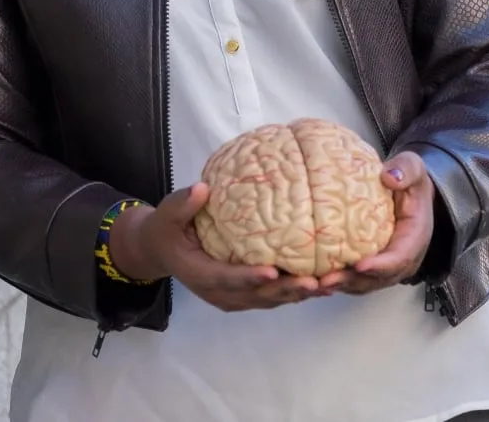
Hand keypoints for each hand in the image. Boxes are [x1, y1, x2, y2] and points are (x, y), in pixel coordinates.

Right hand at [109, 183, 327, 311]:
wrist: (162, 249)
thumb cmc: (166, 228)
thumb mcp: (167, 214)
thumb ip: (184, 204)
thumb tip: (202, 188)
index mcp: (199, 273)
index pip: (226, 278)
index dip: (250, 276)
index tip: (272, 270)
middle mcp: (218, 292)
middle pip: (255, 296)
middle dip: (284, 290)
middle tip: (314, 282)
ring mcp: (231, 297)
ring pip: (267, 300)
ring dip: (295, 295)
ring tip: (326, 286)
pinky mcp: (243, 294)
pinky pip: (270, 296)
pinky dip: (293, 293)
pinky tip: (319, 285)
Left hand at [318, 151, 434, 295]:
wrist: (410, 191)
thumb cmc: (410, 180)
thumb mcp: (413, 167)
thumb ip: (406, 169)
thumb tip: (390, 177)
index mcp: (415, 236)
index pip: (400, 257)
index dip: (380, 265)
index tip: (359, 264)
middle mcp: (404, 257)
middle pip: (379, 278)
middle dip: (353, 280)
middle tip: (327, 280)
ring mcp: (389, 265)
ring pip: (367, 283)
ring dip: (344, 285)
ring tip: (319, 283)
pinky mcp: (375, 265)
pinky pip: (359, 279)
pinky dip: (341, 281)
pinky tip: (320, 279)